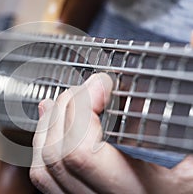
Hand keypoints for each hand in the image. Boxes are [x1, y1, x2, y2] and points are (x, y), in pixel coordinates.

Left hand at [30, 73, 192, 193]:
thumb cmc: (188, 179)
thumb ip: (189, 100)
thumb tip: (192, 39)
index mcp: (142, 189)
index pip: (82, 153)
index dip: (81, 109)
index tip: (100, 84)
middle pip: (60, 155)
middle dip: (66, 110)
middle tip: (84, 90)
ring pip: (45, 169)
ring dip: (48, 126)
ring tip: (60, 102)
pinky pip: (45, 179)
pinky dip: (41, 145)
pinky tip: (50, 124)